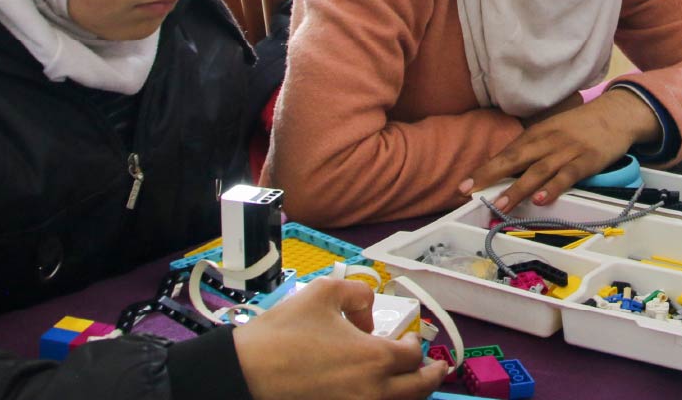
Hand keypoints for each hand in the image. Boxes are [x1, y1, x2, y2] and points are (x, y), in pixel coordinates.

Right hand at [232, 278, 446, 399]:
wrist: (245, 372)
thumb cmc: (282, 334)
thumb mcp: (323, 292)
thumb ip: (358, 292)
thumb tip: (367, 315)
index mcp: (375, 357)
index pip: (413, 355)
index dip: (415, 344)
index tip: (408, 339)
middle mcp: (373, 390)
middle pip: (418, 390)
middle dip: (430, 376)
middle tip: (437, 368)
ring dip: (412, 394)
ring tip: (414, 385)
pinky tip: (383, 394)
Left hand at [456, 88, 658, 212]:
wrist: (616, 114)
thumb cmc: (580, 126)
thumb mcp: (552, 131)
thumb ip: (533, 149)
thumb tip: (506, 170)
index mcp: (537, 133)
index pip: (506, 152)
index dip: (485, 169)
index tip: (464, 185)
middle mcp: (548, 140)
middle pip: (515, 158)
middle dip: (490, 175)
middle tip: (468, 190)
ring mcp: (568, 150)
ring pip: (538, 170)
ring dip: (518, 188)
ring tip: (500, 204)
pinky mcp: (587, 160)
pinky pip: (567, 175)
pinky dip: (553, 187)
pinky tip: (540, 199)